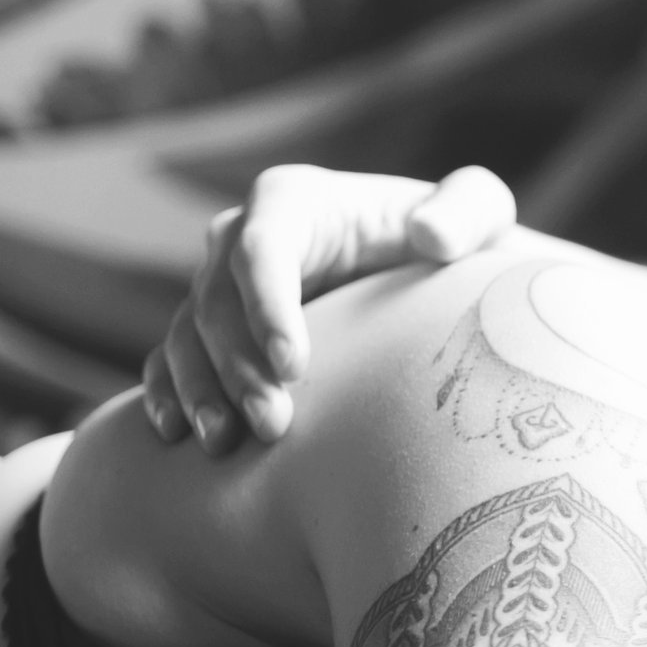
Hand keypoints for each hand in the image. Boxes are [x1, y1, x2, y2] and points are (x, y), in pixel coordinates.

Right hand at [143, 164, 515, 451]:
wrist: (435, 282)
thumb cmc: (459, 242)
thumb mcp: (480, 214)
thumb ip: (467, 211)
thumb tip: (430, 233)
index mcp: (296, 201)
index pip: (261, 249)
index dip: (267, 307)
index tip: (297, 366)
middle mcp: (244, 238)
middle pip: (215, 301)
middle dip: (237, 366)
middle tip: (273, 427)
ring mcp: (222, 287)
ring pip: (186, 337)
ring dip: (200, 392)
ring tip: (224, 445)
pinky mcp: (215, 332)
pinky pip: (170, 360)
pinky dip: (167, 395)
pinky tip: (176, 437)